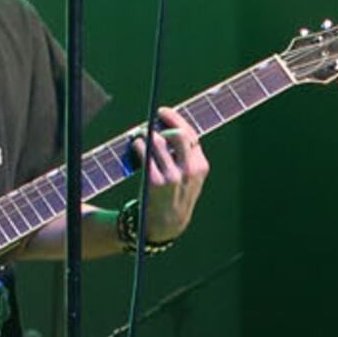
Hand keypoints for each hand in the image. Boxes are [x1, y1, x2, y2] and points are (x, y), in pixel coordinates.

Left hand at [138, 104, 207, 239]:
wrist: (167, 224)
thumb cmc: (176, 195)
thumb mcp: (191, 177)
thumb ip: (187, 155)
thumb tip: (170, 126)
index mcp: (201, 166)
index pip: (190, 134)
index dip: (175, 119)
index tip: (162, 111)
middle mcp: (189, 171)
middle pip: (177, 134)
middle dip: (162, 123)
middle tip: (151, 124)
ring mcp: (172, 177)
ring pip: (158, 140)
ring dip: (145, 133)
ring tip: (140, 136)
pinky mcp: (154, 181)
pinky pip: (144, 151)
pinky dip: (138, 144)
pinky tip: (136, 146)